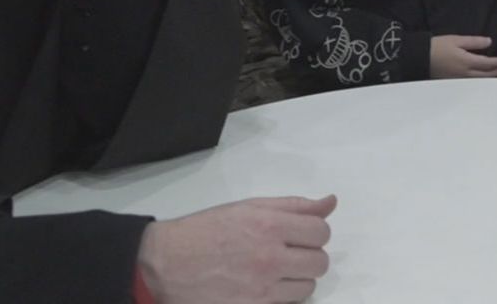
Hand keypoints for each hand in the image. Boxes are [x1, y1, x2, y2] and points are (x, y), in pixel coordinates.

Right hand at [137, 194, 335, 302]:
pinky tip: (265, 285)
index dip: (314, 233)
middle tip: (289, 252)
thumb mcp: (249, 208)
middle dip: (309, 256)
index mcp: (269, 226)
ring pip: (308, 287)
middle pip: (319, 262)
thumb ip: (294, 207)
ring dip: (298, 278)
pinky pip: (288, 303)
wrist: (166, 263)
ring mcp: (261, 288)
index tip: (301, 235)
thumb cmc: (206, 230)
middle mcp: (269, 258)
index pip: (321, 232)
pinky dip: (282, 295)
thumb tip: (330, 202)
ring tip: (276, 270)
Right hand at [429, 34, 496, 78]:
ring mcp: (459, 80)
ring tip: (496, 73)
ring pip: (479, 81)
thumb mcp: (456, 40)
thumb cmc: (437, 47)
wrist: (419, 58)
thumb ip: (474, 42)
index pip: (488, 64)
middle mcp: (465, 74)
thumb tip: (489, 42)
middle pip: (486, 75)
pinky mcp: (453, 82)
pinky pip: (471, 83)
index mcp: (467, 62)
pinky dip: (480, 80)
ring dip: (490, 77)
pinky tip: (481, 77)